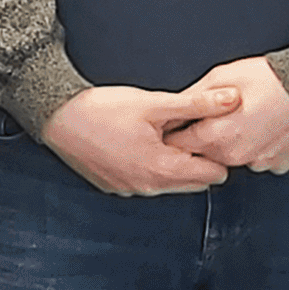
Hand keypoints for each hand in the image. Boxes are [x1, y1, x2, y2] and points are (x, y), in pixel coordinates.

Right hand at [39, 81, 239, 195]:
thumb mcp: (154, 103)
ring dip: (174, 162)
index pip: (214, 175)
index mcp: (163, 169)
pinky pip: (146, 182)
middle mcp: (149, 187)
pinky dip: (150, 166)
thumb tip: (233, 99)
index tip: (209, 131)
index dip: (216, 152)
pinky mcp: (114, 187)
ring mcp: (130, 190)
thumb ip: (197, 105)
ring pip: (170, 182)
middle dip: (197, 159)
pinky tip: (140, 142)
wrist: (55, 117)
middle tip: (187, 129)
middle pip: (194, 182)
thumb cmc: (102, 109)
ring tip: (162, 132)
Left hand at [164, 56, 288, 173]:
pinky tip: (264, 128)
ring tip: (246, 118)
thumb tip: (176, 105)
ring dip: (231, 145)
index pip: (180, 144)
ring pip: (232, 159)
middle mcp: (235, 156)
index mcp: (217, 135)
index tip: (180, 123)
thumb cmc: (270, 78)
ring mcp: (259, 163)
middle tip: (218, 116)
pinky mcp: (279, 164)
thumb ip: (194, 96)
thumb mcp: (222, 76)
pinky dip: (258, 149)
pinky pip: (259, 161)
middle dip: (204, 139)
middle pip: (205, 155)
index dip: (177, 131)